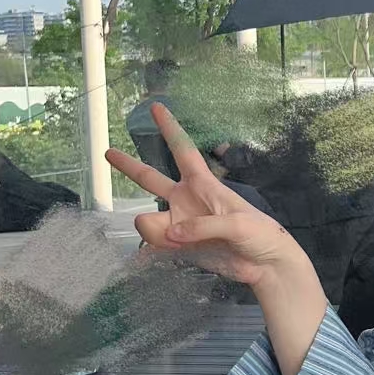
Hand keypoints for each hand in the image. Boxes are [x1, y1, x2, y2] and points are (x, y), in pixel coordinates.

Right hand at [106, 104, 306, 290]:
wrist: (266, 266)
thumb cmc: (260, 235)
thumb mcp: (238, 224)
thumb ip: (203, 226)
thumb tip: (171, 233)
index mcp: (204, 185)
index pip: (183, 150)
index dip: (170, 129)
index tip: (156, 107)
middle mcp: (186, 201)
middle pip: (150, 179)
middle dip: (129, 166)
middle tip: (107, 152)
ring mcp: (180, 224)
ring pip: (148, 222)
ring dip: (155, 233)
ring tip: (179, 244)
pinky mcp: (179, 248)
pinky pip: (154, 248)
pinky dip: (147, 255)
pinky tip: (138, 264)